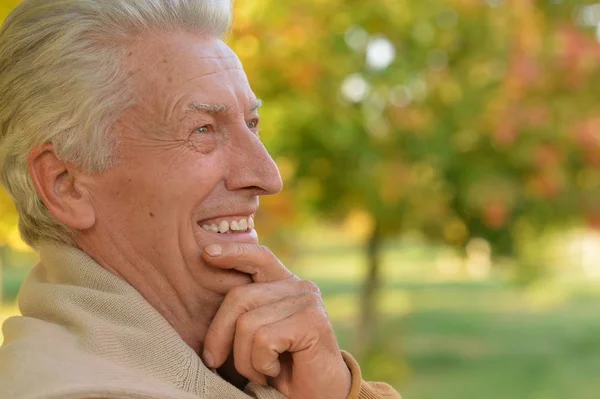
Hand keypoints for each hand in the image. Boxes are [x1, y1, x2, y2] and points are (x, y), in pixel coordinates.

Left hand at [201, 243, 351, 398]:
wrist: (319, 398)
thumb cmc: (282, 369)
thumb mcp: (256, 335)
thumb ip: (241, 314)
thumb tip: (201, 298)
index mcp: (284, 285)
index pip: (259, 257)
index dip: (233, 252)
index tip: (206, 255)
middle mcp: (299, 287)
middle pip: (239, 297)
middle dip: (217, 335)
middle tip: (215, 363)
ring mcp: (307, 301)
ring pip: (247, 324)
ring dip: (245, 359)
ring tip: (262, 370)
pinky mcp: (312, 321)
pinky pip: (263, 340)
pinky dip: (261, 364)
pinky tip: (275, 371)